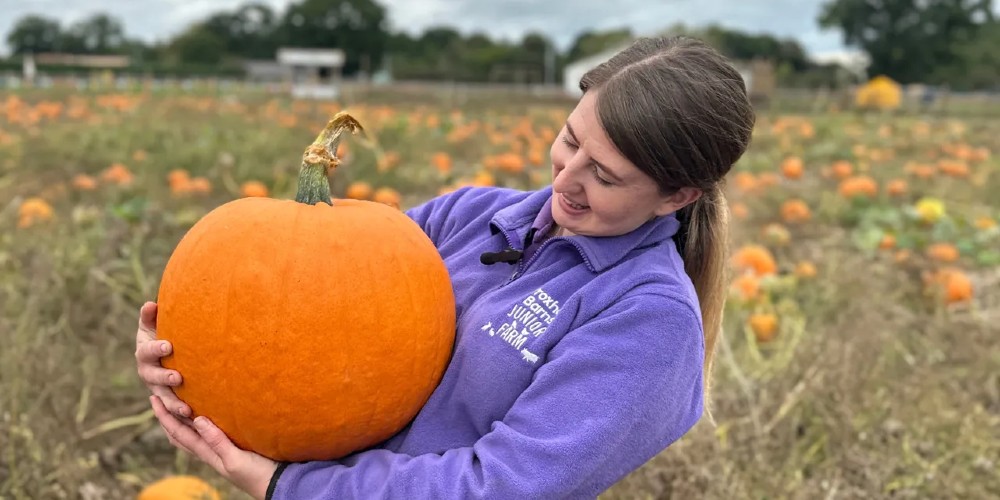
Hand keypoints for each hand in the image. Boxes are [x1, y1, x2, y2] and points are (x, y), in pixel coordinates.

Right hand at [135, 301, 191, 418]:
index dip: (156, 348)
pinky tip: (196, 419)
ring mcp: (158, 388)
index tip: (169, 345)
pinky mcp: (169, 400)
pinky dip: (182, 416)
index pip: (147, 351)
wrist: (168, 352)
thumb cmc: (163, 333)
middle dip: (165, 377)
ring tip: (187, 409)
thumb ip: (151, 316)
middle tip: (178, 377)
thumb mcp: (154, 324)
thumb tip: (151, 304)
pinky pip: (174, 410)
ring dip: (174, 404)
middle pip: (154, 377)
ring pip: (164, 399)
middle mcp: (148, 373)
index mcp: (144, 353)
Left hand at [152, 395, 277, 499]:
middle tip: (159, 397)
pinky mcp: (233, 447)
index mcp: (207, 453)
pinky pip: (209, 433)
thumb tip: (197, 419)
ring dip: (180, 419)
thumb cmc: (257, 474)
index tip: (154, 399)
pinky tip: (206, 415)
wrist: (277, 484)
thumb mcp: (235, 459)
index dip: (164, 417)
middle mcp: (210, 451)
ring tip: (176, 403)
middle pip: (180, 433)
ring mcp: (220, 450)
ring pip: (192, 434)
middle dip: (167, 417)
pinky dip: (199, 422)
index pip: (178, 433)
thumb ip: (217, 441)